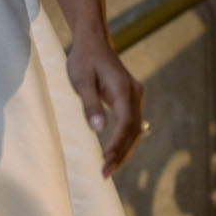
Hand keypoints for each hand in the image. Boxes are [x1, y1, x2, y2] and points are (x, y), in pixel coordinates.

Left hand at [66, 34, 144, 179]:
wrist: (93, 41)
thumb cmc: (83, 59)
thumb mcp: (81, 80)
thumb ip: (90, 104)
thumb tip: (99, 129)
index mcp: (122, 88)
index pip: (125, 122)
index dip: (117, 144)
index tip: (106, 160)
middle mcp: (134, 93)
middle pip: (133, 130)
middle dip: (121, 153)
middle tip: (105, 173)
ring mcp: (135, 96)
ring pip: (135, 130)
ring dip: (124, 150)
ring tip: (108, 169)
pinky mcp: (131, 99)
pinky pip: (131, 124)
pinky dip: (124, 141)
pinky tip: (114, 155)